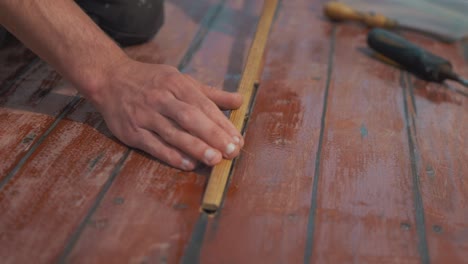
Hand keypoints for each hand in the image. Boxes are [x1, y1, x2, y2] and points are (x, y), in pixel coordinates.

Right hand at [89, 58, 243, 170]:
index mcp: (176, 83)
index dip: (221, 123)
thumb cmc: (151, 81)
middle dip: (212, 135)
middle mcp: (161, 98)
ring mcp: (145, 115)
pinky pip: (154, 145)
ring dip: (195, 147)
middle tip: (232, 151)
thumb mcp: (180, 79)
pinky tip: (188, 164)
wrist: (109, 79)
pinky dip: (171, 156)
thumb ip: (210, 93)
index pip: (203, 104)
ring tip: (214, 160)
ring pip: (173, 133)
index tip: (237, 139)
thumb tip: (240, 100)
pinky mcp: (132, 131)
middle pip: (190, 118)